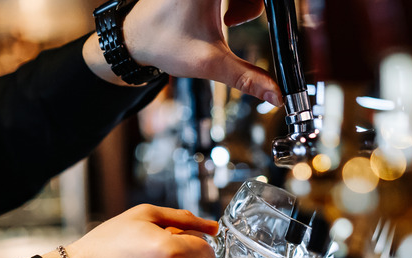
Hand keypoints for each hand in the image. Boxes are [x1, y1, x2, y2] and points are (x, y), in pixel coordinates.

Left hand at [84, 0, 281, 105]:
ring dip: (247, 1)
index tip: (266, 17)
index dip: (258, 6)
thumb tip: (276, 95)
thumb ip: (247, 79)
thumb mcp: (210, 63)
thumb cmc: (162, 43)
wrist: (135, 39)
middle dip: (254, 5)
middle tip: (236, 22)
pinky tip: (225, 16)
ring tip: (230, 21)